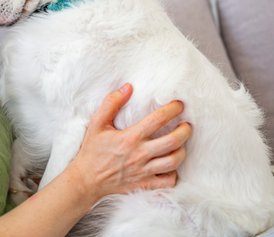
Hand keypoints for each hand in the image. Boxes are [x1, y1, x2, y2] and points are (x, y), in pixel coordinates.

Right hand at [68, 83, 190, 202]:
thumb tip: (127, 87)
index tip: (179, 105)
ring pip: (173, 162)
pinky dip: (173, 174)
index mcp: (130, 137)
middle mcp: (140, 154)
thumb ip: (111, 103)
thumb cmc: (92, 151)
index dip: (172, 109)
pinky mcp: (144, 185)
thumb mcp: (97, 123)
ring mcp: (143, 171)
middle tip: (187, 125)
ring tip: (181, 144)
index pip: (158, 119)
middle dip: (185, 131)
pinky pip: (167, 182)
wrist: (86, 180)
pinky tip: (170, 166)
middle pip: (172, 141)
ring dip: (182, 151)